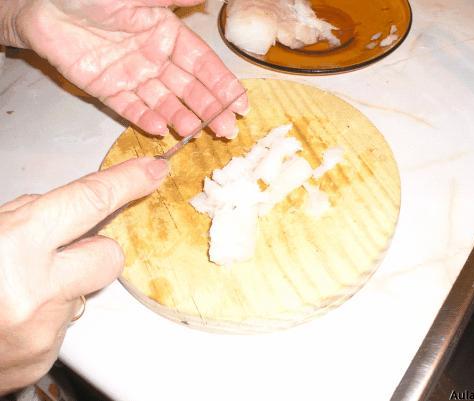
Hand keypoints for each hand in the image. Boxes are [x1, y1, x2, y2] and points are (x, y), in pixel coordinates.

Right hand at [0, 157, 168, 394]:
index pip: (90, 202)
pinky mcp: (42, 358)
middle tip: (55, 255)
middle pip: (110, 256)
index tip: (154, 171)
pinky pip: (65, 324)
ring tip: (17, 292)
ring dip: (62, 287)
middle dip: (91, 251)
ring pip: (85, 292)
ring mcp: (42, 330)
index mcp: (13, 246)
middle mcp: (35, 290)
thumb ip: (30, 217)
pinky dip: (45, 317)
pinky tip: (12, 318)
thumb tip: (81, 209)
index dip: (127, 182)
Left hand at [2, 0, 247, 136]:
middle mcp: (154, 57)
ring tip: (195, 133)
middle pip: (188, 88)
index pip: (202, 63)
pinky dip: (145, 119)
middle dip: (209, 109)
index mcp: (167, 33)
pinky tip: (160, 129)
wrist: (42, 3)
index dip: (222, 84)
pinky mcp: (108, 89)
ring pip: (163, 102)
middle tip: (226, 130)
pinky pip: (130, 108)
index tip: (240, 104)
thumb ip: (173, 1)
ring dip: (181, 118)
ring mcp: (132, 75)